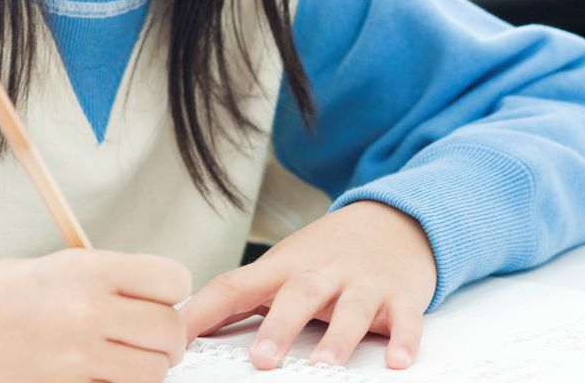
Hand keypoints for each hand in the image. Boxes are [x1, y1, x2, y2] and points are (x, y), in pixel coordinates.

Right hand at [0, 249, 190, 382]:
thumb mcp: (57, 268)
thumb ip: (110, 282)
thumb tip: (160, 300)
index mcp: (87, 270)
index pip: (172, 280)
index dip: (169, 292)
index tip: (155, 299)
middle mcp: (86, 311)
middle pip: (170, 332)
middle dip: (164, 338)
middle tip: (141, 336)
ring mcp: (75, 357)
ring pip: (153, 372)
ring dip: (144, 368)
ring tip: (117, 358)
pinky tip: (93, 374)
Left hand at [182, 201, 435, 370]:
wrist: (392, 220)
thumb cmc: (328, 252)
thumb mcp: (284, 266)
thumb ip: (245, 296)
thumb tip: (191, 325)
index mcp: (283, 267)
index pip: (235, 284)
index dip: (205, 310)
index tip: (179, 336)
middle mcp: (322, 272)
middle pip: (297, 295)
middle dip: (278, 328)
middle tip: (261, 360)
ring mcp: (362, 283)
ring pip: (350, 308)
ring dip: (338, 337)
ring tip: (325, 365)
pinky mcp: (400, 296)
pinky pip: (405, 319)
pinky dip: (404, 339)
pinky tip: (397, 361)